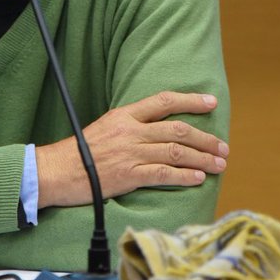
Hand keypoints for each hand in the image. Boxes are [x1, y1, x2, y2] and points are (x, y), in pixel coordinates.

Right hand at [35, 91, 227, 208]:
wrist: (56, 171)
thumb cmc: (78, 152)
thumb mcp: (104, 128)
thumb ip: (129, 126)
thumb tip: (155, 130)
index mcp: (124, 115)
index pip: (163, 101)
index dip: (191, 100)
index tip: (211, 102)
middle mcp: (131, 131)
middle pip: (177, 128)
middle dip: (205, 137)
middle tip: (223, 146)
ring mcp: (131, 152)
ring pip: (176, 151)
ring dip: (202, 158)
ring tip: (219, 164)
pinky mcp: (129, 175)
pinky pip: (164, 174)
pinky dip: (184, 176)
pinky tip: (198, 178)